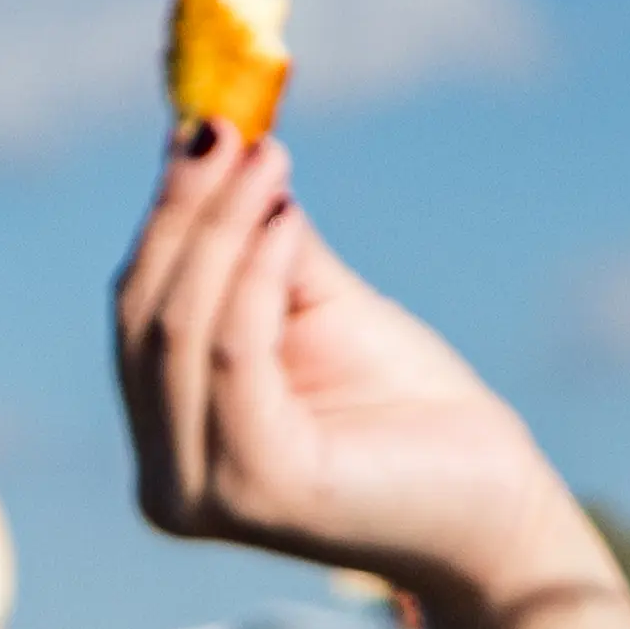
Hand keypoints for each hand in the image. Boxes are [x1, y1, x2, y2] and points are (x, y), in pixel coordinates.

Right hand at [108, 131, 569, 597]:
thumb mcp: (313, 305)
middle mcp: (166, 485)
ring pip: (181, 331)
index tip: (204, 128)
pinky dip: (255, 276)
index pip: (137, 313)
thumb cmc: (405, 406)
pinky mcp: (257, 489)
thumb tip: (219, 138)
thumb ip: (257, 241)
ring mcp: (203, 494)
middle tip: (232, 132)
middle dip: (187, 213)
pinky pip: (232, 355)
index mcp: (168, 441)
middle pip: (145, 319)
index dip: (166, 216)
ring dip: (223, 230)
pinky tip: (290, 222)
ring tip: (271, 162)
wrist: (492, 500)